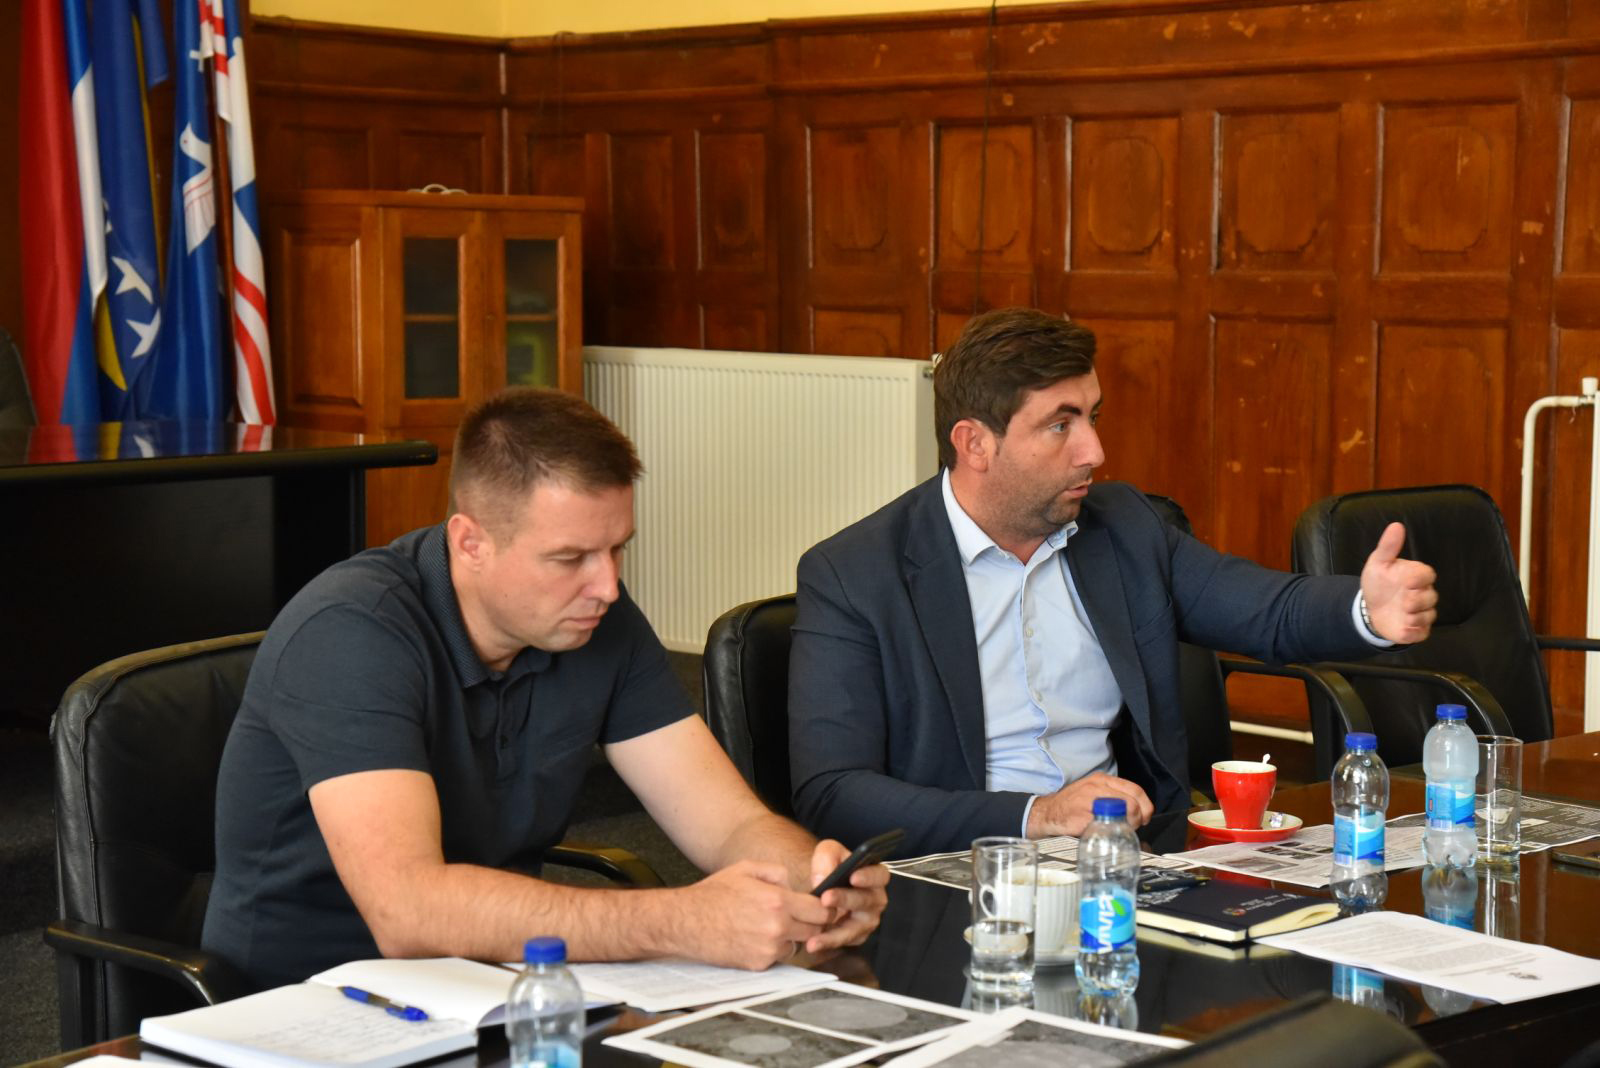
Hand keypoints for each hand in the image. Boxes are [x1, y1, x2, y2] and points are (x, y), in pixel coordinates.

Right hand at [673, 860, 833, 969]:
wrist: (685, 922)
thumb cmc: (714, 894)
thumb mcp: (747, 869)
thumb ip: (777, 872)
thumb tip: (795, 885)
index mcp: (777, 900)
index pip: (820, 910)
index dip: (825, 908)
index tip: (823, 906)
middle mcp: (777, 927)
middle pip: (815, 931)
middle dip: (812, 923)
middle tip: (799, 915)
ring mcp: (768, 949)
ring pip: (798, 945)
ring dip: (792, 936)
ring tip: (770, 924)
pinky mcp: (758, 965)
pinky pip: (778, 957)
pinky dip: (773, 949)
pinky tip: (756, 936)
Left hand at [802, 840, 888, 954]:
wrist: (817, 885)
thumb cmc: (828, 866)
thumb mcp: (827, 852)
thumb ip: (826, 858)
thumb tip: (822, 879)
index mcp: (874, 876)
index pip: (880, 875)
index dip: (869, 877)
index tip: (853, 877)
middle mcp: (874, 899)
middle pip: (866, 901)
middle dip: (846, 900)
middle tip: (825, 899)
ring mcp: (866, 920)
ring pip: (855, 929)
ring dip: (835, 933)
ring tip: (815, 936)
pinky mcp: (855, 936)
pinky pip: (844, 941)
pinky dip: (828, 943)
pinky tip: (813, 944)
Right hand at [1027, 772, 1152, 836]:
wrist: (1048, 813)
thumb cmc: (1073, 805)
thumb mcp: (1094, 792)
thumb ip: (1113, 796)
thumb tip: (1138, 810)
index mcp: (1102, 780)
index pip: (1135, 790)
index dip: (1145, 806)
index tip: (1145, 817)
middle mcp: (1097, 786)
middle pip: (1132, 802)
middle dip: (1138, 818)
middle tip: (1132, 826)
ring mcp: (1090, 800)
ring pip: (1124, 812)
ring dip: (1127, 825)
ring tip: (1119, 830)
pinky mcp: (1083, 816)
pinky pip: (1107, 825)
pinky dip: (1110, 831)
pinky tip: (1105, 833)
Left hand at [1359, 521, 1437, 643]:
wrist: (1369, 609)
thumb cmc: (1378, 583)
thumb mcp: (1378, 563)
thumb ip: (1388, 546)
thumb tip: (1396, 525)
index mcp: (1417, 576)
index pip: (1428, 575)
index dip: (1418, 578)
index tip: (1405, 580)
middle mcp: (1424, 594)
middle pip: (1430, 597)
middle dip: (1413, 599)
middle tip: (1399, 598)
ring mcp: (1423, 613)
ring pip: (1427, 615)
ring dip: (1410, 615)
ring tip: (1397, 610)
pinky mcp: (1418, 630)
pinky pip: (1420, 633)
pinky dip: (1410, 631)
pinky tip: (1399, 624)